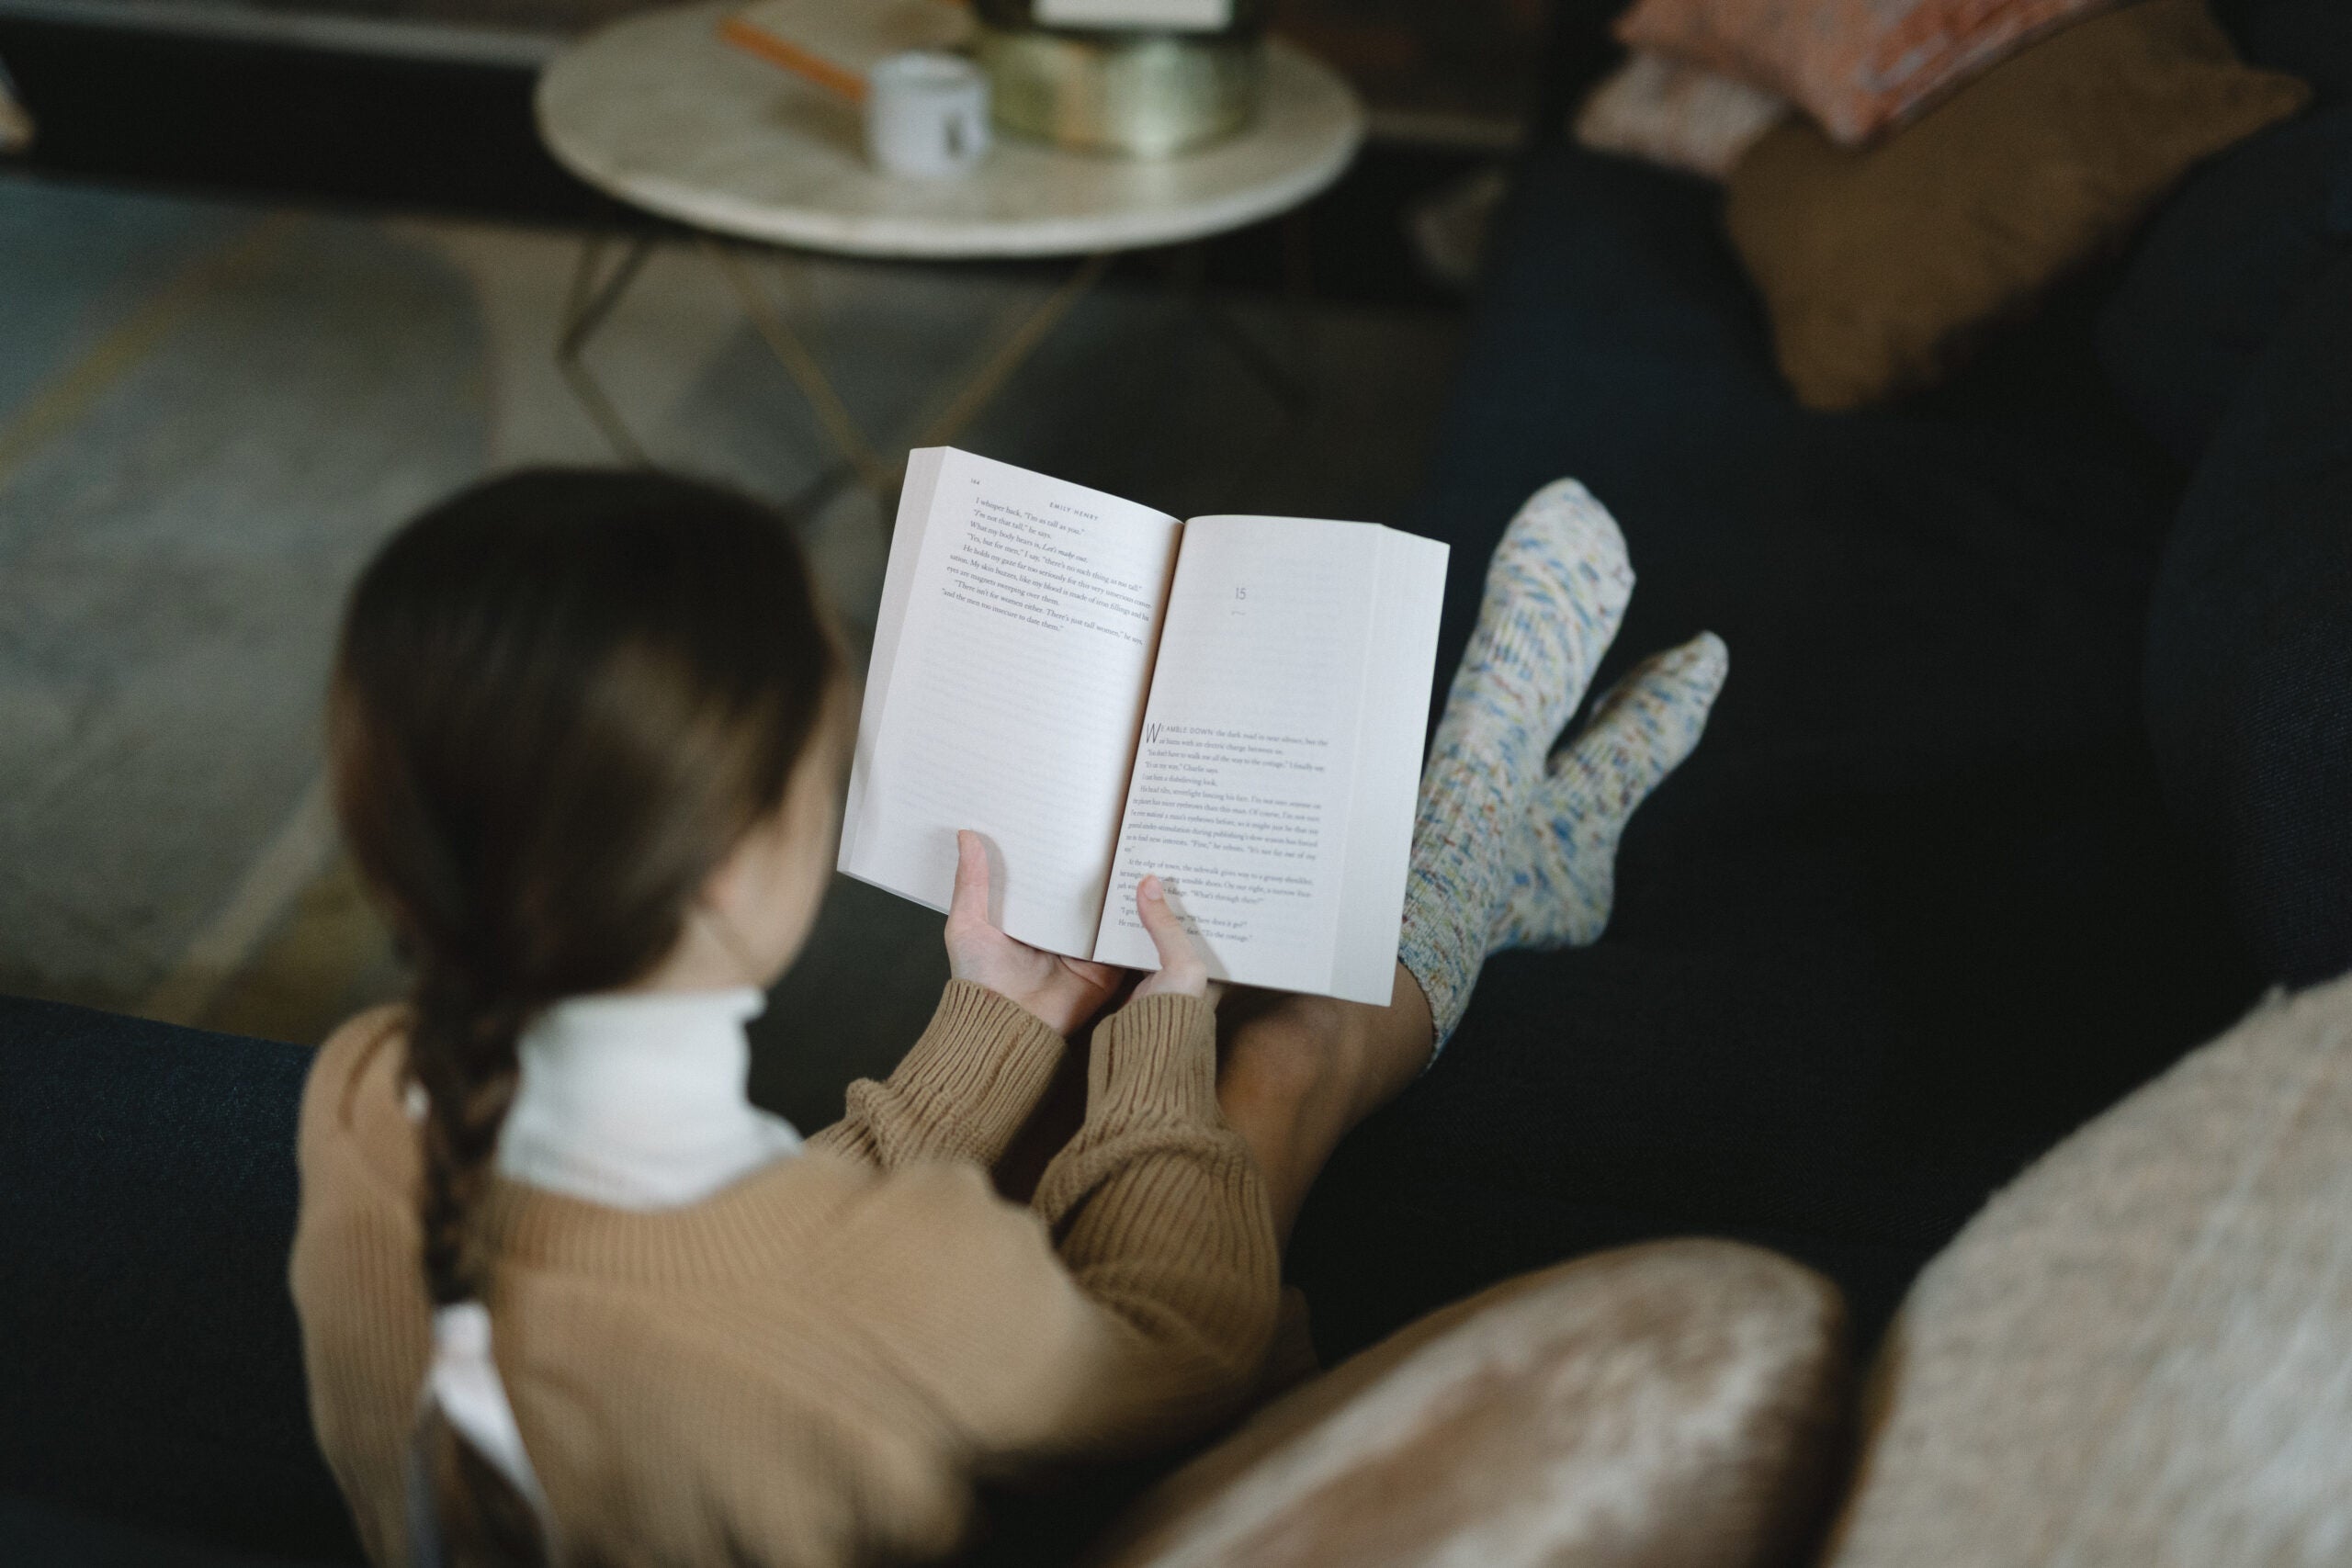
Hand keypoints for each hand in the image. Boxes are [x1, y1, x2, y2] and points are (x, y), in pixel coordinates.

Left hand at [945, 831, 1121, 1035]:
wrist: (1007, 1027)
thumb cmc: (981, 979)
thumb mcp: (968, 924)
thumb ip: (972, 881)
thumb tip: (966, 835)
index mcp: (1027, 917)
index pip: (1045, 877)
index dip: (1054, 849)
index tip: (1067, 814)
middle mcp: (1058, 931)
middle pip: (1081, 892)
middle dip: (1095, 866)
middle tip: (1114, 826)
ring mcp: (1084, 949)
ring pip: (1108, 912)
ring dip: (1121, 889)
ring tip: (1140, 851)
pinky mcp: (1105, 968)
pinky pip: (1125, 941)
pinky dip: (1137, 923)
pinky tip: (1151, 893)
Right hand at [1131, 874, 1220, 1005]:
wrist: (1147, 1051)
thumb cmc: (1179, 1011)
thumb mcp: (1181, 962)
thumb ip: (1166, 925)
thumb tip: (1149, 883)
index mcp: (1216, 964)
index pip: (1214, 921)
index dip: (1207, 895)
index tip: (1197, 866)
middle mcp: (1194, 967)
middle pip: (1184, 924)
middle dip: (1174, 898)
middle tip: (1166, 861)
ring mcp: (1166, 973)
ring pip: (1159, 933)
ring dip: (1151, 911)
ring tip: (1144, 874)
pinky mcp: (1141, 979)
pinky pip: (1136, 946)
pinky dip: (1131, 928)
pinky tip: (1124, 906)